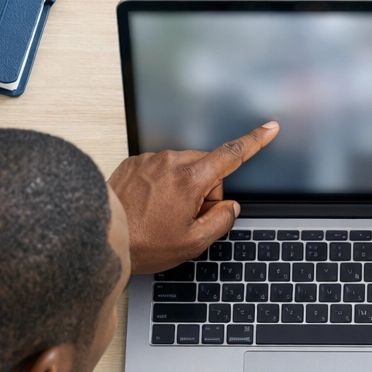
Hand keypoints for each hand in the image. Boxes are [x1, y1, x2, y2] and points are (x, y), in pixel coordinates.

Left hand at [108, 122, 279, 274]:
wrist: (102, 237)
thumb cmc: (143, 243)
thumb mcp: (192, 242)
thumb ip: (220, 221)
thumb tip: (229, 207)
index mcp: (190, 179)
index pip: (231, 155)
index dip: (255, 141)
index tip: (269, 129)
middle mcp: (170, 162)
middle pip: (206, 168)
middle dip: (206, 191)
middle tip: (187, 218)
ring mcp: (150, 161)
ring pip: (182, 169)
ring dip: (182, 188)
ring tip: (161, 215)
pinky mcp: (134, 164)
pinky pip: (160, 170)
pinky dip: (161, 186)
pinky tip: (148, 206)